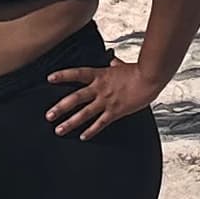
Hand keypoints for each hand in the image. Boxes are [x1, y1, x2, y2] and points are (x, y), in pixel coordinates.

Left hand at [47, 54, 164, 139]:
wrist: (150, 78)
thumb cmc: (138, 71)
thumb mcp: (123, 65)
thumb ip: (115, 65)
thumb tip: (113, 61)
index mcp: (100, 75)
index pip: (77, 74)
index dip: (62, 75)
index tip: (50, 78)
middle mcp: (100, 89)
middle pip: (75, 98)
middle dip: (60, 107)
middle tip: (49, 115)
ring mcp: (106, 101)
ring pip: (84, 113)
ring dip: (70, 122)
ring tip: (59, 130)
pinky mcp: (115, 111)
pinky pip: (100, 123)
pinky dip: (91, 131)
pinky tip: (83, 136)